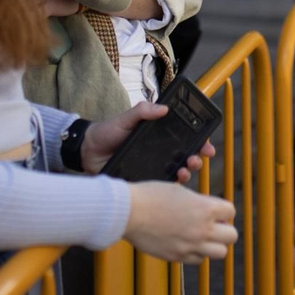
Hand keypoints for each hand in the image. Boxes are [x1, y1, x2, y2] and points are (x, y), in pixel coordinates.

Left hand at [82, 101, 214, 180]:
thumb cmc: (107, 132)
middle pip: (186, 157)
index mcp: (159, 137)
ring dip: (187, 173)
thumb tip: (163, 108)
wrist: (87, 152)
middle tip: (196, 158)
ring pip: (177, 173)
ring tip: (185, 170)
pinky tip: (172, 184)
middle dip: (197, 159)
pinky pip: (160, 186)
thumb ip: (142, 111)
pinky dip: (170, 186)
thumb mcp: (125, 119)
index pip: (186, 138)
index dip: (200, 142)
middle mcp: (160, 153)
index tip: (207, 144)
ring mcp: (153, 167)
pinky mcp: (144, 181)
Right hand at [123, 182, 236, 263]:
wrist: (128, 212)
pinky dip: (196, 253)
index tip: (214, 210)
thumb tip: (210, 213)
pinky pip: (198, 259)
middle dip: (224, 229)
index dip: (223, 210)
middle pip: (232, 236)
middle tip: (212, 225)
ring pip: (220, 253)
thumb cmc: (152, 196)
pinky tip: (186, 242)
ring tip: (201, 236)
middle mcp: (203, 229)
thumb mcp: (181, 192)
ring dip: (214, 244)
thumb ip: (200, 204)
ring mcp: (191, 246)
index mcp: (206, 208)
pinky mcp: (178, 257)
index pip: (231, 211)